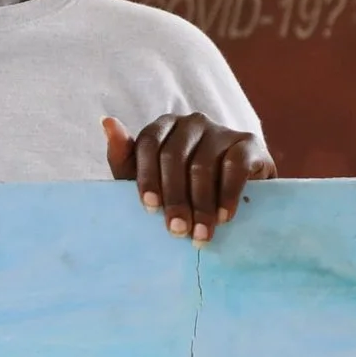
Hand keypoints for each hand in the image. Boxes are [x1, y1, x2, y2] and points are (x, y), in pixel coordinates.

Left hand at [102, 115, 275, 241]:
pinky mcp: (248, 142)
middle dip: (174, 198)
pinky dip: (228, 194)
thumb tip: (107, 122)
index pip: (148, 144)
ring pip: (204, 165)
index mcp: (163, 127)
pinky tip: (224, 217)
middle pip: (175, 157)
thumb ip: (124, 157)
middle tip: (177, 231)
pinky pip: (234, 166)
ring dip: (201, 205)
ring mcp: (221, 130)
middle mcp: (191, 122)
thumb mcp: (149, 179)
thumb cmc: (183, 188)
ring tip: (200, 234)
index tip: (149, 208)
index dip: (146, 177)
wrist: (235, 194)